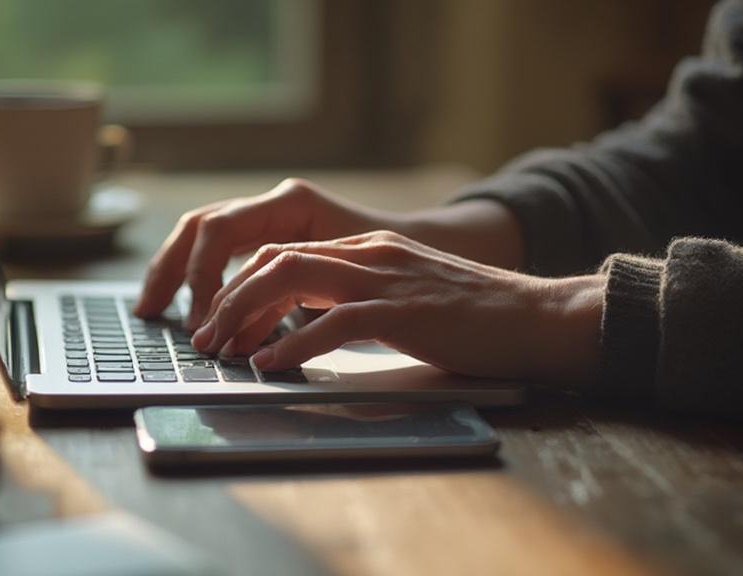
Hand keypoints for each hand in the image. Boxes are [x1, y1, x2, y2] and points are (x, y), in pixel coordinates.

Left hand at [134, 178, 525, 328]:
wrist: (536, 317)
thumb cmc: (476, 318)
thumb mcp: (408, 296)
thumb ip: (363, 300)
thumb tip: (314, 326)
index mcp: (370, 248)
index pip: (286, 253)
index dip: (245, 287)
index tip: (224, 322)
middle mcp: (370, 254)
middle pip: (275, 259)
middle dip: (230, 298)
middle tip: (206, 337)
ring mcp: (386, 279)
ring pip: (291, 279)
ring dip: (245, 315)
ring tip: (222, 350)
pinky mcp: (402, 311)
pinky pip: (331, 323)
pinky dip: (291, 346)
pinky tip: (270, 366)